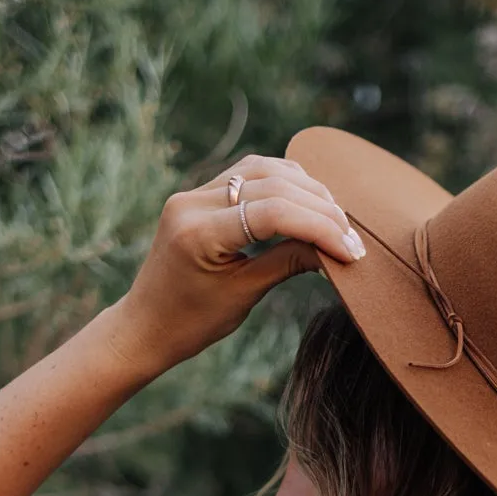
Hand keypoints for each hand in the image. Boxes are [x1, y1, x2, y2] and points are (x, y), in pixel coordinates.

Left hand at [110, 155, 365, 377]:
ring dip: (307, 189)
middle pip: (274, 184)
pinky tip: (308, 203)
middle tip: (351, 238)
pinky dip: (285, 183)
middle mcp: (192, 202)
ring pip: (265, 169)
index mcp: (198, 232)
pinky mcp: (200, 193)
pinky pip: (251, 174)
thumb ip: (289, 262)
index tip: (351, 251)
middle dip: (321, 208)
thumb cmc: (191, 323)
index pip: (274, 212)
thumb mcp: (244, 295)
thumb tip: (336, 249)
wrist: (145, 326)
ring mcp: (194, 193)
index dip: (320, 228)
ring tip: (335, 220)